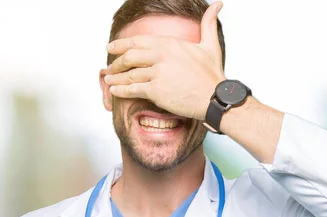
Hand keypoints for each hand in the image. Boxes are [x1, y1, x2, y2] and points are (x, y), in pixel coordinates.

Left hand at [104, 1, 224, 119]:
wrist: (215, 98)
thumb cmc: (212, 75)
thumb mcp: (211, 45)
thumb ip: (208, 23)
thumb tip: (217, 4)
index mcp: (170, 43)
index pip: (138, 41)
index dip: (121, 44)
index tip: (111, 47)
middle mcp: (161, 55)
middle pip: (130, 56)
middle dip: (116, 62)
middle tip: (110, 67)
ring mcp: (157, 73)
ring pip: (129, 74)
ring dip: (116, 77)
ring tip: (109, 79)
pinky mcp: (156, 90)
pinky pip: (133, 89)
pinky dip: (121, 90)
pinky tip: (114, 90)